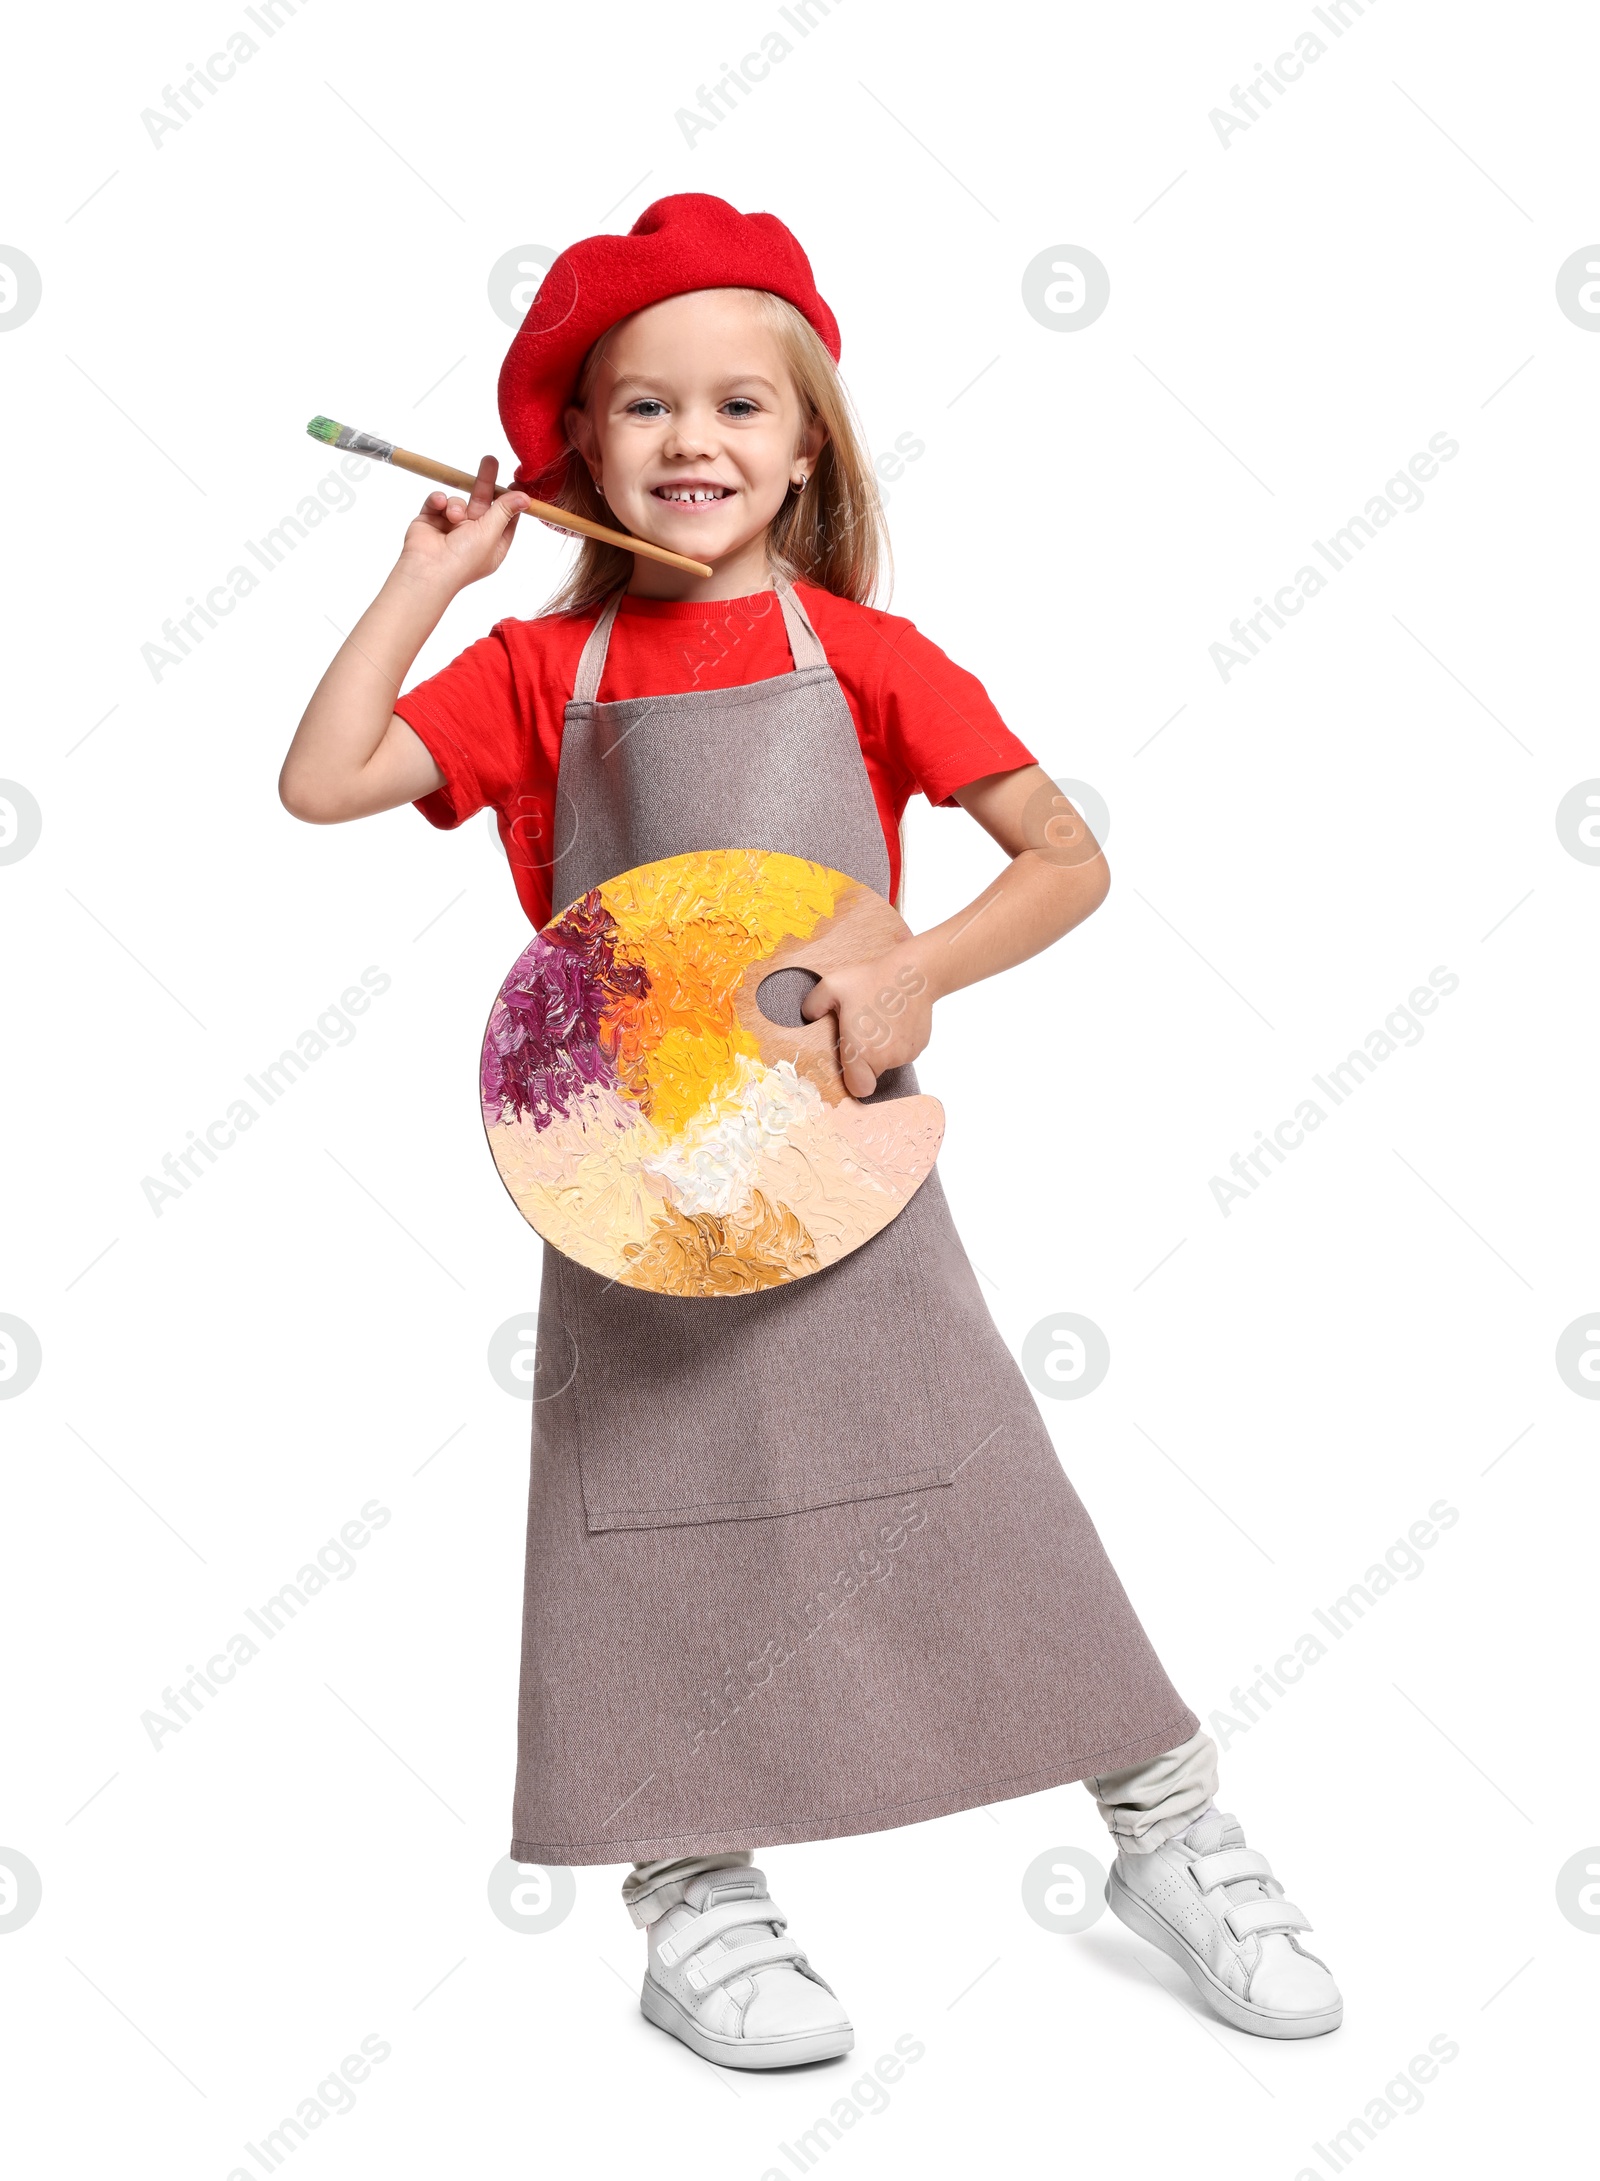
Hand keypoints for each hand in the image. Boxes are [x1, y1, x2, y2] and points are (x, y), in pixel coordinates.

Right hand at [394, 455, 528, 592]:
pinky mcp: (431, 520)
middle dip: (486, 483)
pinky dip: (438, 501)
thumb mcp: (491, 533)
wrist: (426, 570)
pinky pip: (438, 501)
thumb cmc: (462, 559)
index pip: (505, 519)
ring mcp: (451, 528)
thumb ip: (505, 511)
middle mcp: (472, 537)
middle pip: (483, 503)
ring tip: (453, 516)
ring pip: (459, 501)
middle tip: (490, 460)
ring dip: (456, 504)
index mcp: (492, 545)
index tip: (515, 481)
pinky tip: (438, 506)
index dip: (510, 501)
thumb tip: (525, 497)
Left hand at [800, 944, 934, 1097]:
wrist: (913, 973)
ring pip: (889, 1062)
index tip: (850, 1063)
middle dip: (866, 1059)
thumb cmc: (872, 979)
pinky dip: (899, 1041)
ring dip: (883, 1049)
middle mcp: (885, 1058)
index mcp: (861, 1050)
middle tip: (863, 1032)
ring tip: (880, 1020)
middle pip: (872, 1074)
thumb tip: (807, 1017)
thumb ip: (812, 1005)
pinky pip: (904, 1052)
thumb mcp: (832, 986)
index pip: (859, 1088)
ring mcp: (905, 1054)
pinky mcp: (919, 1046)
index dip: (853, 1079)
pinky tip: (894, 1019)